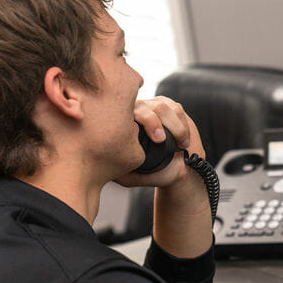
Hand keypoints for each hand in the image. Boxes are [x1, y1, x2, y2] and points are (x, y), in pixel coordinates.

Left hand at [119, 96, 212, 256]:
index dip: (137, 122)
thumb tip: (100, 163)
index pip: (121, 113)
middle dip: (153, 121)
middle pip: (141, 105)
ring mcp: (154, 106)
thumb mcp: (130, 176)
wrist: (178, 170)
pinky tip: (182, 142)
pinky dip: (182, 125)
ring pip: (162, 107)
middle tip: (160, 141)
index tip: (149, 140)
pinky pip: (176, 109)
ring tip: (179, 145)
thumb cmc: (152, 172)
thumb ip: (116, 170)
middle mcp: (135, 111)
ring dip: (173, 127)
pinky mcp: (172, 106)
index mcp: (120, 123)